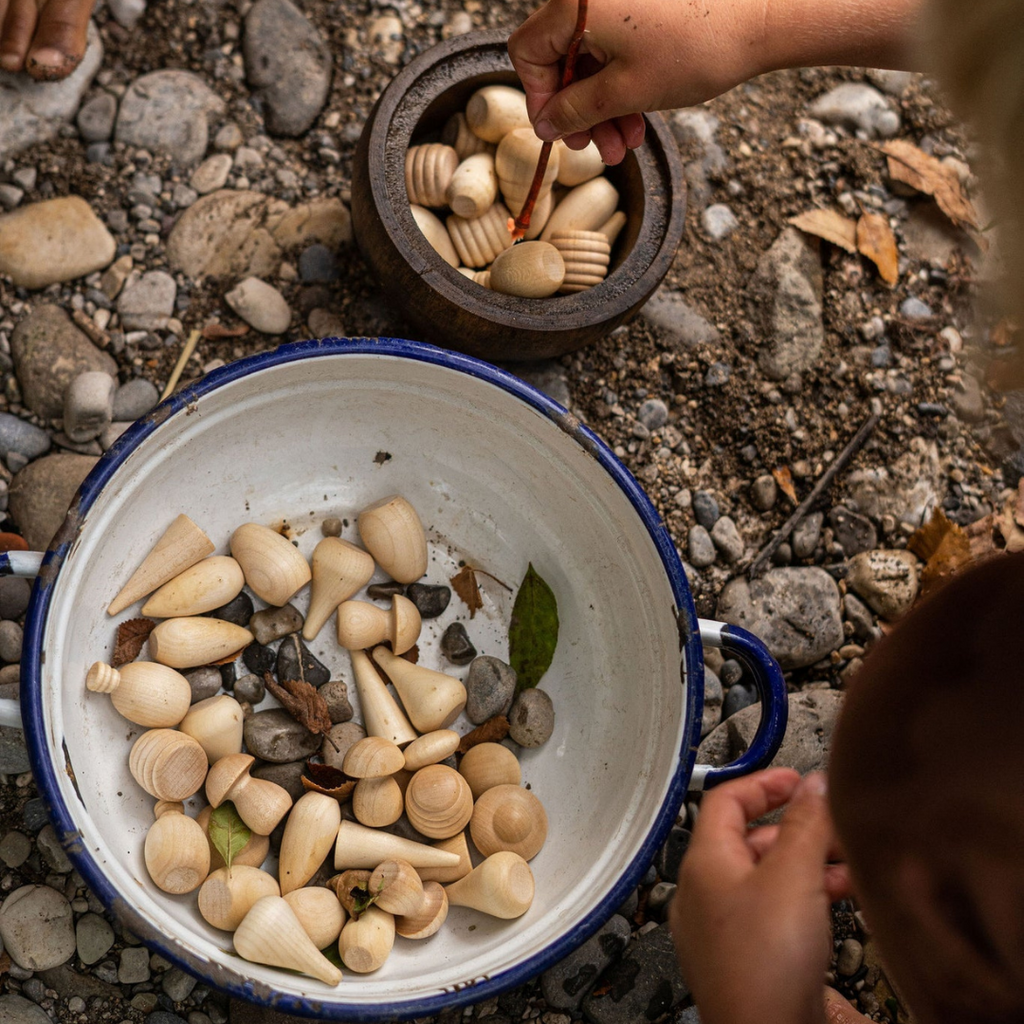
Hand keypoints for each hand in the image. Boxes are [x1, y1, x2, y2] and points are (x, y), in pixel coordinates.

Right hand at [507, 0, 766, 163]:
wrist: (760, 20)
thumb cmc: (695, 49)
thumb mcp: (624, 92)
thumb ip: (574, 110)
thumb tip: (544, 125)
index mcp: (578, 4)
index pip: (528, 51)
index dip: (539, 97)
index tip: (559, 130)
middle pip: (561, 57)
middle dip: (578, 110)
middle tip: (596, 146)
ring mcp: (619, 0)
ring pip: (591, 59)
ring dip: (603, 107)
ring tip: (624, 142)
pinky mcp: (642, 6)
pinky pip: (616, 49)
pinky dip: (622, 85)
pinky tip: (638, 118)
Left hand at [670, 769, 851, 1023]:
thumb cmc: (764, 969)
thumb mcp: (792, 876)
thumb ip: (805, 824)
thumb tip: (812, 785)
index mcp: (703, 864)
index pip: (724, 800)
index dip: (763, 783)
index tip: (795, 778)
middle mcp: (706, 895)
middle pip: (750, 840)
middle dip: (797, 827)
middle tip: (834, 823)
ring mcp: (725, 931)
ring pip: (768, 879)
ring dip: (809, 863)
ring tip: (849, 863)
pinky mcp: (749, 961)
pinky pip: (776, 914)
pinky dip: (807, 898)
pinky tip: (840, 901)